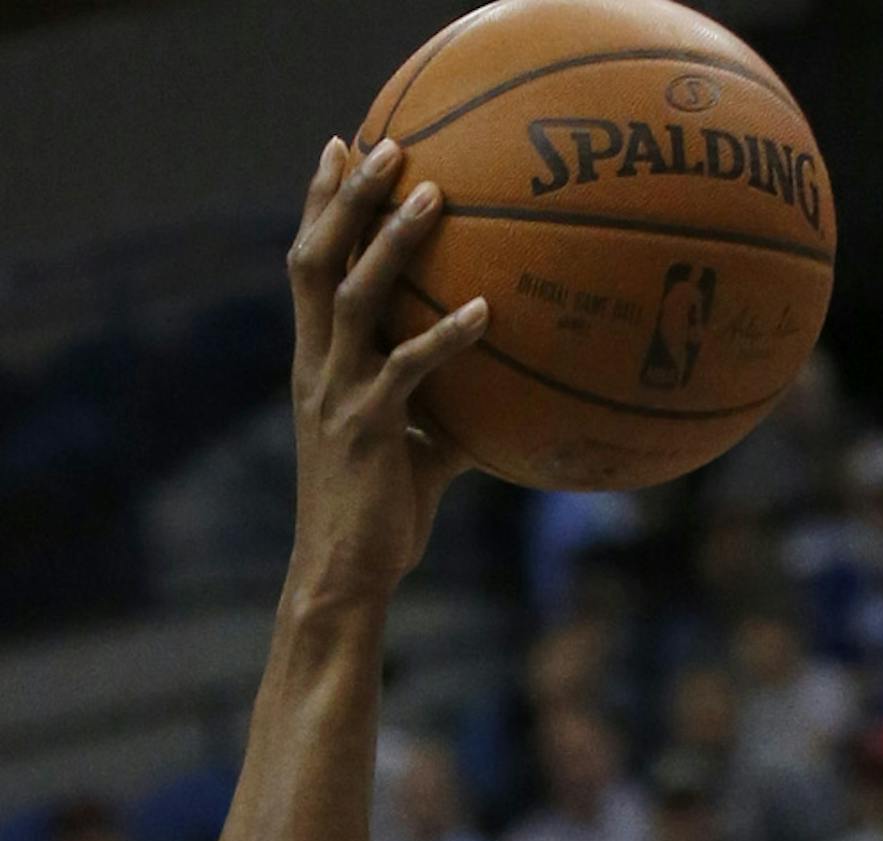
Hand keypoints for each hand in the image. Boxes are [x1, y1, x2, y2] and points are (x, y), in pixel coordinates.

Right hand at [286, 136, 486, 609]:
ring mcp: (338, 394)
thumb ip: (445, 418)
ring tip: (432, 194)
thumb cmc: (380, 522)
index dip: (321, 205)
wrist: (343, 579)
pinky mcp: (367, 429)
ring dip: (390, 242)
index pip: (309, 265)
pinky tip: (483, 312)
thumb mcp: (416, 457)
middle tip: (387, 143)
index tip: (340, 147)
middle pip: (317, 258)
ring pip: (354, 296)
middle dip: (347, 198)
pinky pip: (408, 371)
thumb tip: (498, 403)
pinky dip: (444, 337)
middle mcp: (318, 367)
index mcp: (318, 363)